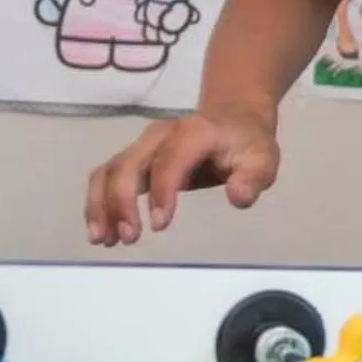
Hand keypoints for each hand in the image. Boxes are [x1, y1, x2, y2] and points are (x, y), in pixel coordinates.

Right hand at [84, 110, 279, 245]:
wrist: (233, 120)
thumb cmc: (246, 144)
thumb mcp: (262, 159)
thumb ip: (252, 177)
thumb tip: (238, 197)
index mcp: (193, 133)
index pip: (169, 161)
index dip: (161, 191)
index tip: (159, 225)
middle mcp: (160, 135)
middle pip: (128, 164)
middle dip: (121, 202)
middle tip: (129, 238)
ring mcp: (143, 146)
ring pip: (109, 171)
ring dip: (101, 205)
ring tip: (105, 241)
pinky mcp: (134, 158)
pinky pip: (107, 177)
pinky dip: (99, 203)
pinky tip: (103, 232)